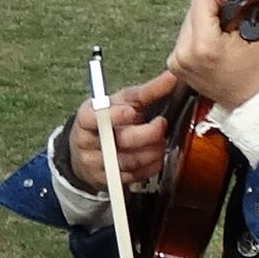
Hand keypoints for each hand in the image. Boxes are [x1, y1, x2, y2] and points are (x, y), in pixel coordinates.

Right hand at [56, 70, 180, 194]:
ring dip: (153, 151)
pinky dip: (150, 166)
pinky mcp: (106, 181)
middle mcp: (87, 141)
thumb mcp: (121, 102)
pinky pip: (134, 176)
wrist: (86, 151)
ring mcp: (95, 163)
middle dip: (148, 133)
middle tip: (160, 125)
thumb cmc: (106, 121)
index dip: (113, 115)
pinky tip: (154, 157)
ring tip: (160, 141)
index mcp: (87, 117)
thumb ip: (146, 91)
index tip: (131, 111)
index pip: (94, 117)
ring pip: (131, 160)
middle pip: (121, 140)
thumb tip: (172, 76)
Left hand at [169, 0, 258, 112]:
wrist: (255, 100)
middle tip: (231, 32)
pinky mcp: (175, 66)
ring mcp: (177, 62)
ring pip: (187, 22)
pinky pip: (184, 37)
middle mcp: (184, 54)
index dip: (221, 3)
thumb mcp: (258, 25)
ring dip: (205, 26)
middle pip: (192, 9)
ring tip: (224, 43)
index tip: (234, 18)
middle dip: (212, 14)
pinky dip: (198, 38)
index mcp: (203, 45)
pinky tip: (215, 50)